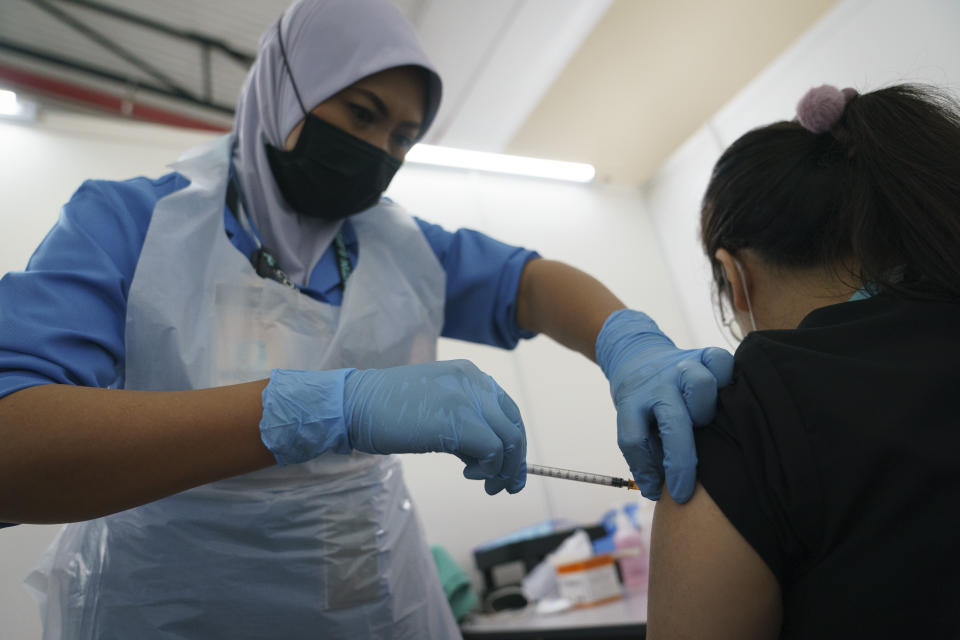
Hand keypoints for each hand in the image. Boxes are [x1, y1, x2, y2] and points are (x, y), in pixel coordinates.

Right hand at [259, 361, 525, 494]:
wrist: (355, 405)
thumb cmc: (387, 410)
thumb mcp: (434, 406)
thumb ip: (463, 420)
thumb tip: (485, 453)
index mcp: (469, 374)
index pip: (507, 409)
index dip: (512, 440)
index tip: (507, 466)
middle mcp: (474, 381)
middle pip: (513, 425)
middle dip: (515, 460)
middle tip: (506, 485)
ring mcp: (468, 400)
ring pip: (509, 439)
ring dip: (503, 469)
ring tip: (487, 485)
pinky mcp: (460, 422)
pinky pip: (493, 450)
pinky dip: (488, 469)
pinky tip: (469, 475)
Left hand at [596, 310, 732, 502]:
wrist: (638, 356)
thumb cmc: (643, 403)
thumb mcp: (634, 425)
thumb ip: (646, 455)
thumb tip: (657, 492)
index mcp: (631, 403)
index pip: (634, 439)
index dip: (648, 472)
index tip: (669, 495)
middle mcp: (656, 385)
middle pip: (673, 419)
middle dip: (682, 457)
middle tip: (688, 481)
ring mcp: (680, 367)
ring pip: (701, 385)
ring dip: (706, 410)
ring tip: (705, 421)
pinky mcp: (702, 354)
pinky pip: (722, 361)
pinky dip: (728, 376)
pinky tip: (728, 394)